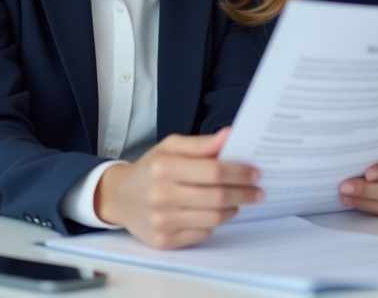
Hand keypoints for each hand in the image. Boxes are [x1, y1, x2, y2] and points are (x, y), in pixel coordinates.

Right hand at [94, 127, 262, 248]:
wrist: (120, 197)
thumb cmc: (151, 169)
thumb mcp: (171, 147)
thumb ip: (201, 143)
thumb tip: (230, 136)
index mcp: (164, 167)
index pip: (213, 171)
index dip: (239, 173)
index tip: (255, 173)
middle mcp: (161, 195)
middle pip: (217, 196)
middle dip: (244, 193)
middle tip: (257, 191)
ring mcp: (162, 221)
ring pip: (214, 218)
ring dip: (233, 209)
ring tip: (239, 201)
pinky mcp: (164, 241)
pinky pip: (202, 233)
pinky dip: (215, 223)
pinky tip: (217, 212)